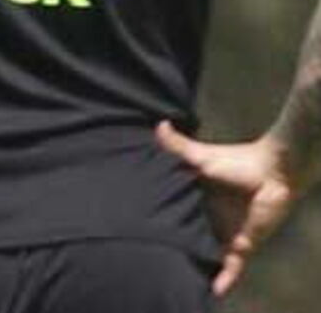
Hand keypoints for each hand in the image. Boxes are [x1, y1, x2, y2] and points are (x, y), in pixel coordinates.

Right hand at [156, 121, 296, 295]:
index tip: (142, 231)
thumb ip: (178, 145)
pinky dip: (224, 279)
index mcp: (197, 199)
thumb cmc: (237, 161)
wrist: (274, 172)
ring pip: (207, 255)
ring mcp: (225, 233)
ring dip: (198, 267)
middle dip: (177, 249)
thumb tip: (158, 125)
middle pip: (190, 238)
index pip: (177, 214)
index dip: (162, 223)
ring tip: (179, 281)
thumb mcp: (201, 156)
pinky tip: (214, 291)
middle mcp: (209, 219)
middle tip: (155, 261)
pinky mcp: (241, 245)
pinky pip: (231, 266)